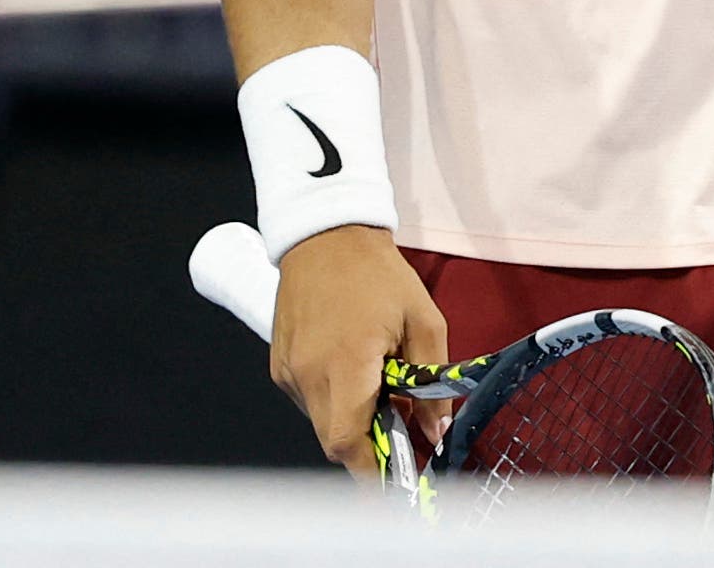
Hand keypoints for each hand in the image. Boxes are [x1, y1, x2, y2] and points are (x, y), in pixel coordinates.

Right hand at [271, 224, 446, 471]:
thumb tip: (435, 432)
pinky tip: (354, 369)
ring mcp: (287, 372)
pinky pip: (308, 400)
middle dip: (367, 447)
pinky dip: (333, 400)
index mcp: (345, 364)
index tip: (396, 480)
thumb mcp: (424, 321)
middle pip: (334, 440)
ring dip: (351, 419)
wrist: (326, 235)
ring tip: (378, 383)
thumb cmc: (379, 274)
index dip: (371, 470)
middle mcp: (307, 375)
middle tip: (399, 428)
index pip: (348, 442)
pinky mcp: (278, 366)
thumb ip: (431, 383)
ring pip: (321, 422)